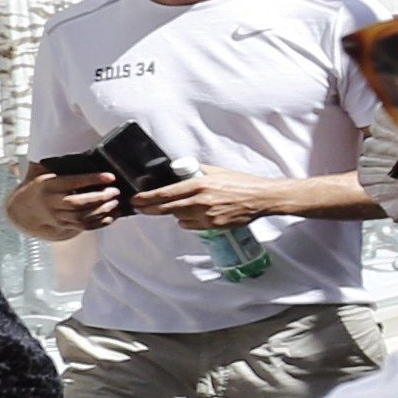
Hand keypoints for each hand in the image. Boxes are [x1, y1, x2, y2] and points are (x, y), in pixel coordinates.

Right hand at [0, 169, 120, 240]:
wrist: (25, 208)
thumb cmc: (42, 185)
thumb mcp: (44, 171)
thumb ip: (59, 163)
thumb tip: (80, 149)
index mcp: (48, 185)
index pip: (72, 182)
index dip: (92, 179)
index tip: (110, 176)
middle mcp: (52, 202)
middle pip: (76, 203)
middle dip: (98, 198)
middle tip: (115, 191)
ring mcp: (57, 216)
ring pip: (81, 217)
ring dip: (101, 211)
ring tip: (116, 202)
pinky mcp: (64, 225)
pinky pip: (83, 227)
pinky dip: (99, 223)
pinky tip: (112, 216)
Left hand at [133, 172, 299, 232]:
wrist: (261, 198)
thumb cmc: (241, 183)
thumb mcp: (217, 172)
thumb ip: (197, 172)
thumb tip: (178, 171)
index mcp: (200, 184)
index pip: (166, 193)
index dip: (147, 198)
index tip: (136, 199)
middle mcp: (201, 200)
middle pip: (166, 208)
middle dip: (150, 208)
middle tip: (139, 208)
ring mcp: (207, 215)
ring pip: (178, 217)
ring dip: (173, 212)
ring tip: (173, 207)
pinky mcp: (213, 226)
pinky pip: (190, 225)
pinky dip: (187, 221)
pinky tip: (192, 214)